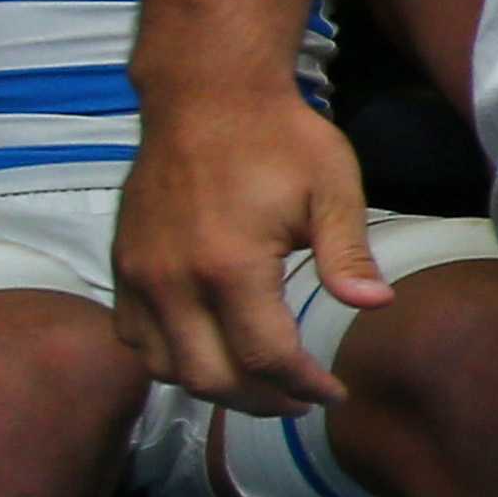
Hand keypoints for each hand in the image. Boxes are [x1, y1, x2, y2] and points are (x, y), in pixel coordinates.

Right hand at [112, 91, 379, 414]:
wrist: (206, 94)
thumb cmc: (278, 137)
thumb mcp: (331, 188)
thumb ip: (348, 254)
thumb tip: (375, 305)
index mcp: (230, 265)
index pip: (266, 358)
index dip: (304, 387)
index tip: (333, 395)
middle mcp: (173, 280)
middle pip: (211, 378)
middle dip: (263, 402)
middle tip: (301, 399)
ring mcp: (140, 274)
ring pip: (165, 368)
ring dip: (214, 387)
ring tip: (261, 383)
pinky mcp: (122, 264)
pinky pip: (134, 337)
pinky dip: (170, 359)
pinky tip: (209, 350)